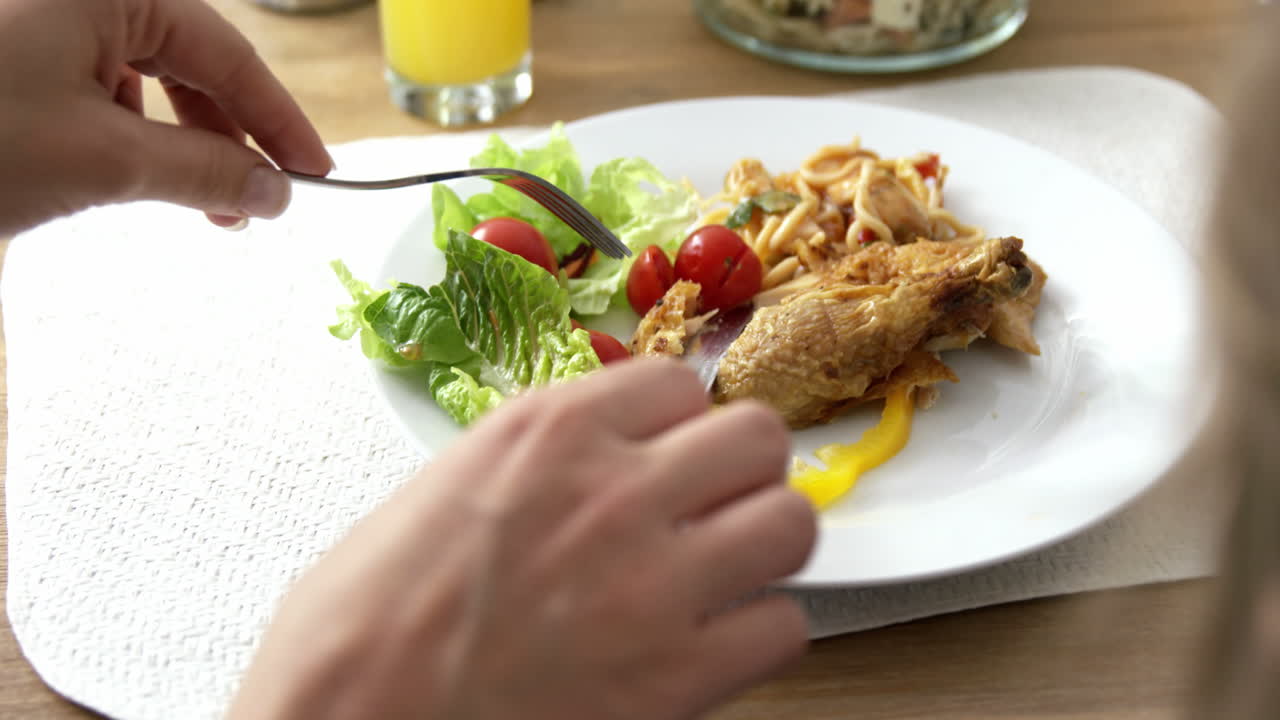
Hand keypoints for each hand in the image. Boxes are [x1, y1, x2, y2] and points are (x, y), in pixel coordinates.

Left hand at [0, 0, 329, 235]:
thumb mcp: (103, 160)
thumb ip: (202, 171)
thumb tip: (273, 191)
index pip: (227, 55)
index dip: (278, 121)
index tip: (314, 173)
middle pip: (190, 64)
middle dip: (228, 138)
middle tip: (260, 199)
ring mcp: (44, 22)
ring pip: (145, 80)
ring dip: (180, 145)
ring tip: (199, 203)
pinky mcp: (19, 56)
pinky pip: (98, 87)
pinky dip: (128, 136)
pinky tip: (127, 175)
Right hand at [229, 359, 816, 719]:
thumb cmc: (365, 619)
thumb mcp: (448, 486)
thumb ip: (547, 457)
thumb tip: (610, 453)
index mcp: (549, 430)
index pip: (679, 383)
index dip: (679, 423)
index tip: (667, 452)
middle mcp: (615, 491)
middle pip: (758, 438)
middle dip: (743, 470)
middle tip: (715, 503)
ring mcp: (654, 583)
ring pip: (792, 522)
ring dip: (766, 544)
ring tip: (727, 569)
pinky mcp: (677, 678)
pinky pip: (785, 626)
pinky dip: (760, 633)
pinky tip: (715, 642)